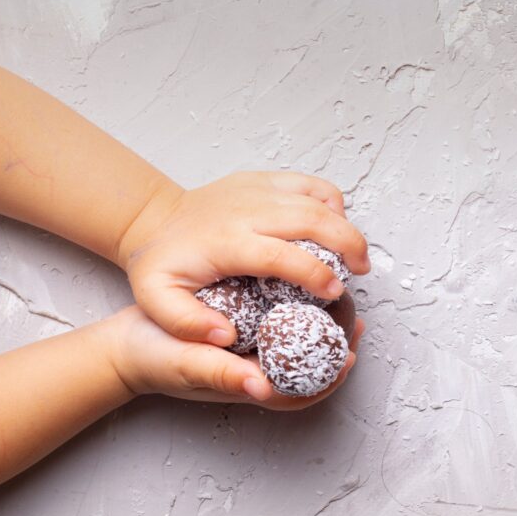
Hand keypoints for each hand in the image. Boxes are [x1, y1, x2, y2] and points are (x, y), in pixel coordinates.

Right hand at [107, 306, 364, 409]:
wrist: (126, 342)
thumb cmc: (153, 357)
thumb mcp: (184, 363)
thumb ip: (220, 375)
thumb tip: (262, 389)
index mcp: (249, 386)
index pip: (301, 392)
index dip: (329, 376)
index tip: (349, 353)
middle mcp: (257, 371)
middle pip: (307, 368)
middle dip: (334, 345)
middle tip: (354, 316)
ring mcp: (252, 352)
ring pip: (297, 345)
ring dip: (320, 325)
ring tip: (339, 297)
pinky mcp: (245, 331)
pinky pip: (279, 325)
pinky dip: (296, 310)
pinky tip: (305, 285)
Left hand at [116, 171, 370, 345]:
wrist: (154, 220)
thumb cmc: (162, 263)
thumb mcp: (158, 300)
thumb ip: (187, 323)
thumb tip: (226, 335)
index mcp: (226, 241)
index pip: (282, 255)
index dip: (315, 274)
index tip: (335, 292)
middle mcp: (246, 210)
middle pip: (312, 219)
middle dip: (347, 244)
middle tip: (362, 271)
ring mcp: (257, 189)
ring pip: (317, 198)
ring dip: (345, 226)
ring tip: (357, 254)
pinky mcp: (264, 180)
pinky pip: (310, 184)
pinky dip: (331, 202)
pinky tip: (334, 225)